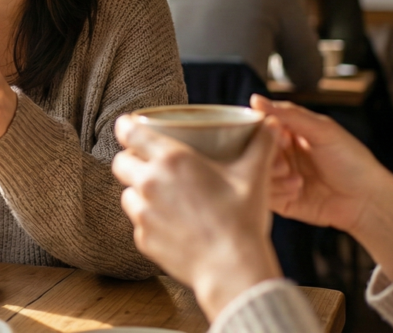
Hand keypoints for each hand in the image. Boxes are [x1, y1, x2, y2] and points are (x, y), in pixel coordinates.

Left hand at [113, 116, 282, 319]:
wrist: (232, 269)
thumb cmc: (241, 220)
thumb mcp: (254, 176)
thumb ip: (261, 145)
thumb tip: (271, 123)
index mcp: (171, 159)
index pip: (128, 131)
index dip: (126, 126)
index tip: (131, 126)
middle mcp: (150, 183)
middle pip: (121, 162)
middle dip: (132, 159)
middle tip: (151, 163)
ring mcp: (143, 213)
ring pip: (127, 193)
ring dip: (139, 192)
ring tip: (163, 196)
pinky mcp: (143, 238)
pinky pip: (138, 223)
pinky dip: (150, 220)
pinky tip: (171, 224)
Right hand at [255, 95, 392, 276]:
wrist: (368, 200)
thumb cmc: (352, 160)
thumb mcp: (322, 130)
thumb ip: (289, 115)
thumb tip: (255, 99)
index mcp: (288, 133)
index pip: (259, 126)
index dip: (260, 131)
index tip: (275, 136)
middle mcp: (280, 154)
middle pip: (253, 151)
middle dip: (266, 156)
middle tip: (283, 162)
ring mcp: (279, 178)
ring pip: (255, 173)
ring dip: (273, 175)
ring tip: (296, 178)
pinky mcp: (280, 201)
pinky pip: (263, 195)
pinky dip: (278, 192)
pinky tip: (298, 190)